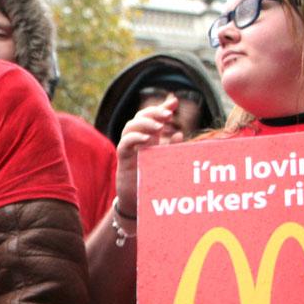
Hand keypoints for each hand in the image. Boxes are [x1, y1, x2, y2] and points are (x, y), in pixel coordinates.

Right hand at [115, 98, 183, 215]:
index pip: (152, 116)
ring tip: (159, 127)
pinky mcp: (124, 159)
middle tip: (168, 115)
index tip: (174, 102)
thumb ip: (172, 147)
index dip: (162, 106)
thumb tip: (179, 133)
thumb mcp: (167, 161)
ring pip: (130, 127)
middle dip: (154, 112)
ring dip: (144, 123)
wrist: (139, 200)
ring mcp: (129, 148)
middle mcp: (137, 140)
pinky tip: (147, 140)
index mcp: (149, 137)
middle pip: (140, 116)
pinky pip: (124, 144)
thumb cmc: (153, 180)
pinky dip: (134, 138)